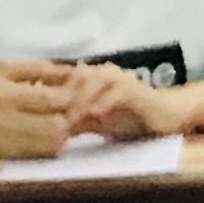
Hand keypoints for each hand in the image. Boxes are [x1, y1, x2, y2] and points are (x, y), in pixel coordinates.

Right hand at [0, 61, 86, 157]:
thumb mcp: (6, 70)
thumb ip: (41, 69)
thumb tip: (75, 71)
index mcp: (4, 95)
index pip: (52, 99)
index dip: (74, 96)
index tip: (80, 91)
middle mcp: (4, 121)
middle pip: (56, 126)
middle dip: (72, 117)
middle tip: (77, 109)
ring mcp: (5, 143)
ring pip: (52, 144)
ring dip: (64, 133)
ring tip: (63, 120)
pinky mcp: (7, 158)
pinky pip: (41, 154)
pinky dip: (52, 144)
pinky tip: (51, 133)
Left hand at [56, 64, 188, 139]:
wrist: (169, 117)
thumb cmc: (132, 118)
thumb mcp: (97, 121)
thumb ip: (75, 121)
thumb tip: (47, 130)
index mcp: (93, 76)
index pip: (63, 79)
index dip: (48, 93)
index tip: (34, 111)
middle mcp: (105, 72)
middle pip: (74, 78)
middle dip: (61, 98)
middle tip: (47, 119)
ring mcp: (121, 79)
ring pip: (93, 83)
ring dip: (79, 101)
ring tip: (69, 120)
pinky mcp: (137, 90)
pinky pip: (117, 93)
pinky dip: (103, 104)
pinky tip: (93, 116)